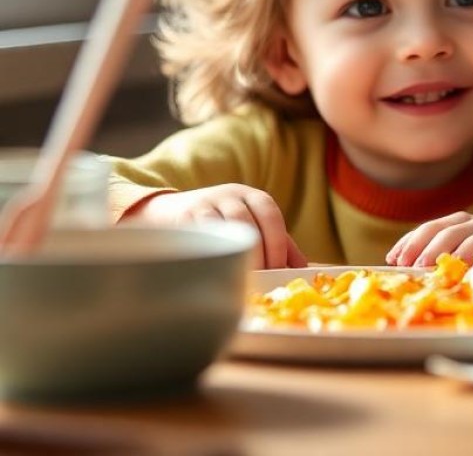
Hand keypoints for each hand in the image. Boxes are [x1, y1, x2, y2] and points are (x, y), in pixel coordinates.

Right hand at [124, 184, 307, 269]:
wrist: (169, 212)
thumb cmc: (220, 223)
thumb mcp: (252, 224)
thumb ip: (279, 243)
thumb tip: (302, 269)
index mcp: (251, 196)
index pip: (270, 214)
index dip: (277, 242)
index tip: (279, 269)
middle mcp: (229, 196)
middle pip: (248, 222)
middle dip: (257, 254)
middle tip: (261, 279)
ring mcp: (203, 205)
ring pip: (223, 230)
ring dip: (234, 257)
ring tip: (239, 279)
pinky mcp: (182, 219)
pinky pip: (199, 238)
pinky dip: (210, 257)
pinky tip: (215, 272)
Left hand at [386, 212, 472, 269]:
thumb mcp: (462, 265)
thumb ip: (440, 263)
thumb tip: (404, 270)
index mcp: (461, 224)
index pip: (430, 227)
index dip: (411, 241)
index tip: (394, 258)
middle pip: (447, 228)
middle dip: (426, 246)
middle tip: (411, 264)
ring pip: (469, 235)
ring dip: (448, 251)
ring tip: (432, 267)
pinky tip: (466, 263)